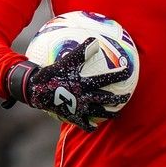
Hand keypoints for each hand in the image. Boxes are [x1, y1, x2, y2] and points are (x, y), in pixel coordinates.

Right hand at [5, 43, 129, 130]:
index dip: (119, 75)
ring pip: (98, 113)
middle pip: (106, 99)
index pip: (106, 79)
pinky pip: (84, 124)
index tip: (129, 71)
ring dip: (109, 114)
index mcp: (84, 83)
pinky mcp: (72, 116)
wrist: (36, 90)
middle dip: (118, 98)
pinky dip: (90, 126)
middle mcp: (84, 97)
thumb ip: (82, 51)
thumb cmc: (51, 73)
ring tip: (116, 115)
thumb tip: (95, 40)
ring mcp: (79, 108)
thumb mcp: (66, 61)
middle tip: (127, 96)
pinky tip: (94, 126)